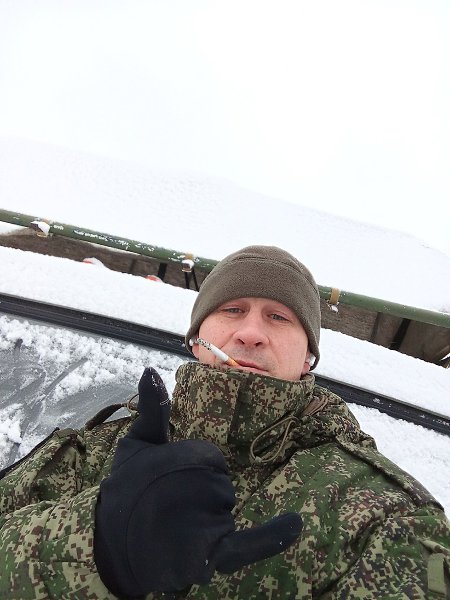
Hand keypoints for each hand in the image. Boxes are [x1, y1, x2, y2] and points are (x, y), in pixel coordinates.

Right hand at [94, 368, 301, 596]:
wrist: (111, 544)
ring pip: (226, 508)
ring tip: (173, 524)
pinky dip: (272, 536)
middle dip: (201, 490)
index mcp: (179, 459)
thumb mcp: (136, 443)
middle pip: (221, 484)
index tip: (166, 478)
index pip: (210, 457)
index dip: (191, 466)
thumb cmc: (126, 487)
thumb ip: (152, 410)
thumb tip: (151, 370)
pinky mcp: (210, 556)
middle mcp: (194, 491)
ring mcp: (202, 525)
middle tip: (167, 502)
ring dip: (209, 514)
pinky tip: (294, 523)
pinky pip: (247, 544)